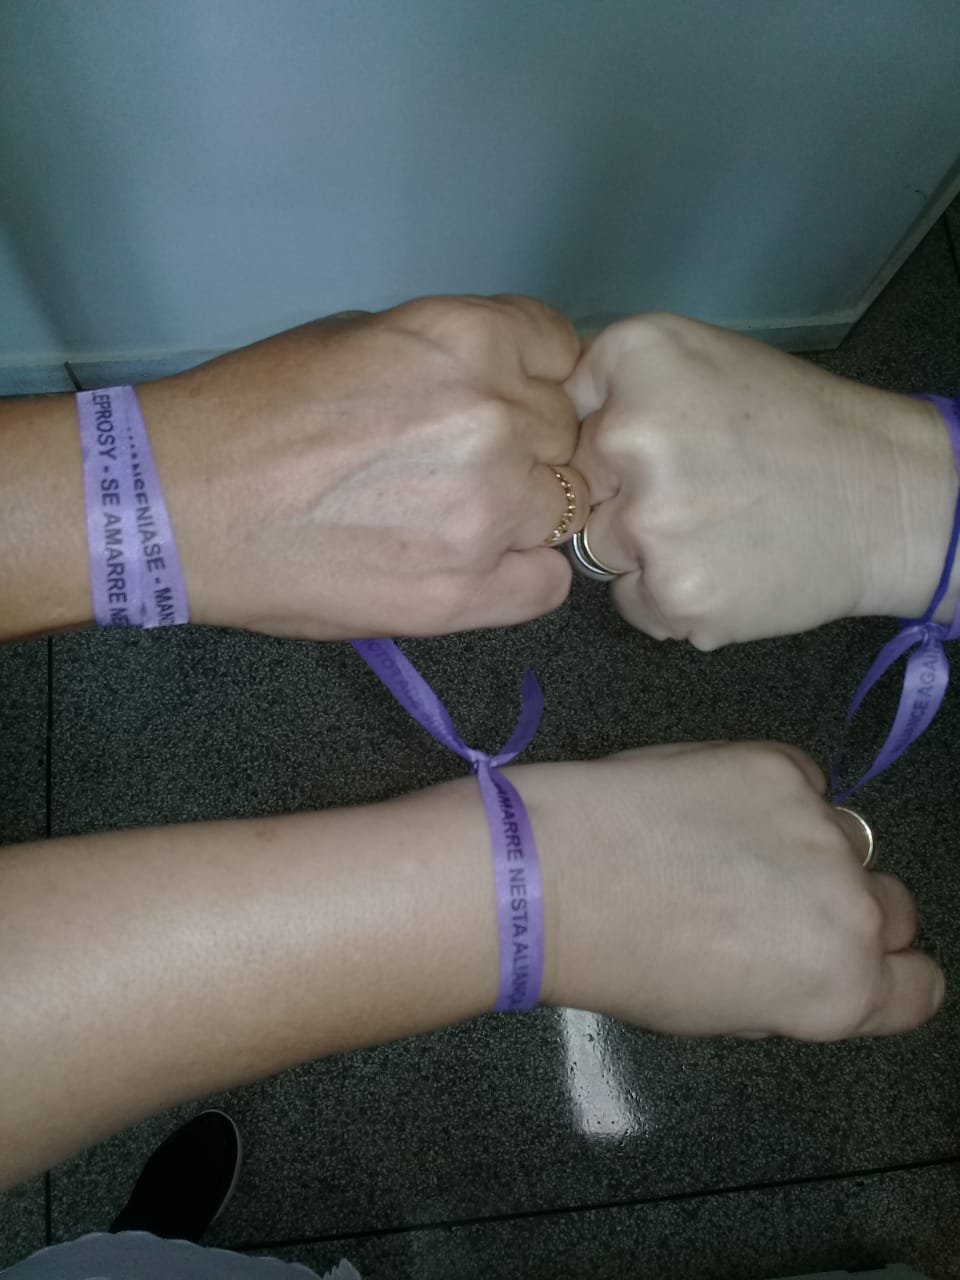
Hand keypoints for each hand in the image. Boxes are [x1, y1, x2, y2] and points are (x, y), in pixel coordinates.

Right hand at [140, 295, 586, 638]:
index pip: (561, 354)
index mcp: (469, 338)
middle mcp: (495, 420)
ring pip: (563, 508)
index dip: (534, 382)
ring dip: (522, 513)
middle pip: (564, 434)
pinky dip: (519, 574)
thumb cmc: (257, 410)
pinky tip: (467, 565)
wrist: (181, 504)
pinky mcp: (465, 593)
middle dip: (524, 446)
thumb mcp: (364, 339)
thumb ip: (454, 358)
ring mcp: (488, 512)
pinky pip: (548, 583)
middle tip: (456, 467)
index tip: (504, 403)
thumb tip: (509, 386)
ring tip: (448, 519)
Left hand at [518, 741, 941, 1037]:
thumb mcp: (722, 1013)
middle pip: (891, 907)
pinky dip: (773, 793)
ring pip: (848, 837)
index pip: (920, 985)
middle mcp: (855, 908)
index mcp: (843, 988)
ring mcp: (823, 828)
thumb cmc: (627, 963)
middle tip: (768, 901)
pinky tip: (711, 803)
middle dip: (844, 907)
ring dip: (808, 845)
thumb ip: (792, 987)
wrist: (560, 874)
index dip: (883, 975)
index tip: (836, 960)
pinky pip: (805, 780)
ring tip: (724, 845)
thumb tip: (804, 958)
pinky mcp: (782, 764)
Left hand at [565, 313, 956, 647]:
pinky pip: (632, 603)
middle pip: (578, 487)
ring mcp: (649, 520)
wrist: (886, 498)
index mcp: (636, 357)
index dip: (611, 440)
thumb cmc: (795, 428)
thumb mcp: (701, 359)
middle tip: (701, 489)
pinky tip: (723, 566)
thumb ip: (616, 381)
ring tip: (718, 528)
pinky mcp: (672, 592)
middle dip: (623, 496)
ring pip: (601, 549)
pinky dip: (668, 597)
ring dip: (645, 551)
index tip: (667, 443)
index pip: (564, 415)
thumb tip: (544, 426)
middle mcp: (630, 433)